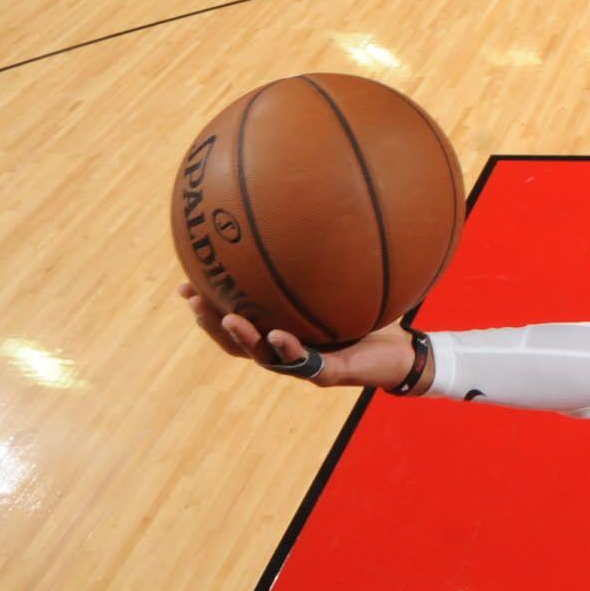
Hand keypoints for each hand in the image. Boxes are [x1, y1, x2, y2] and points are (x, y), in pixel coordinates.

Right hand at [175, 281, 420, 391]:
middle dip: (212, 321)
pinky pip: (305, 364)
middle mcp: (287, 349)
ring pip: (262, 355)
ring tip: (225, 319)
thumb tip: (308, 216)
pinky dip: (289, 350)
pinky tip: (278, 334)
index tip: (185, 283)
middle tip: (193, 299)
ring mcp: (305, 365)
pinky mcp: (329, 374)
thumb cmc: (371, 318)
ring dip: (242, 338)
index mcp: (282, 329)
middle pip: (236, 341)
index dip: (209, 306)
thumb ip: (324, 260)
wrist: (404, 353)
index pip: (236, 318)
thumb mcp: (344, 284)